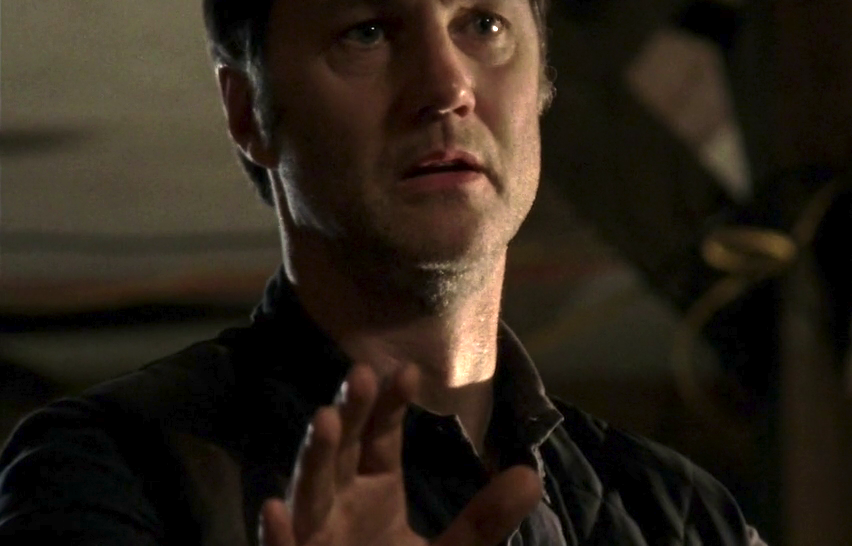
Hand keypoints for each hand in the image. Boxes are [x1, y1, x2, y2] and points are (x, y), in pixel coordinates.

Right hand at [259, 363, 543, 545]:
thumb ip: (485, 521)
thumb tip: (531, 477)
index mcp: (371, 494)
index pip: (379, 438)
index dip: (389, 404)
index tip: (407, 371)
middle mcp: (337, 508)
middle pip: (340, 452)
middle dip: (350, 414)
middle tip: (361, 374)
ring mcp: (313, 540)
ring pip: (308, 496)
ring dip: (312, 458)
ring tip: (323, 420)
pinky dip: (278, 535)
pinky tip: (273, 509)